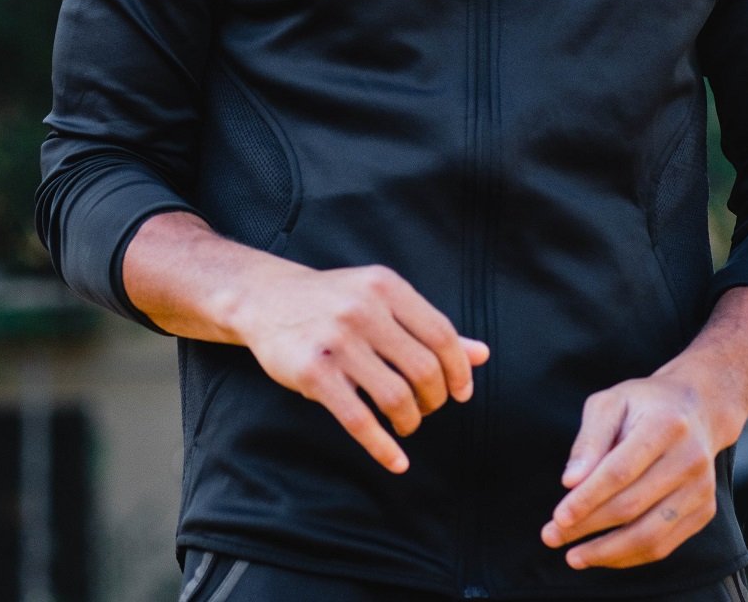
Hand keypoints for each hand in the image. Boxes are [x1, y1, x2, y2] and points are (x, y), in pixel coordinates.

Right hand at [227, 261, 489, 474]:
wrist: (265, 298)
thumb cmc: (333, 302)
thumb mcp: (381, 300)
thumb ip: (428, 327)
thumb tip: (482, 355)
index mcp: (386, 287)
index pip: (442, 335)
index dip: (459, 371)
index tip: (460, 393)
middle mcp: (364, 309)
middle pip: (424, 369)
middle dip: (434, 399)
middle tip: (427, 408)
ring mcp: (338, 341)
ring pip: (396, 397)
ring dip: (411, 421)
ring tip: (407, 424)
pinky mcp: (313, 372)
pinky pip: (359, 420)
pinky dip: (383, 447)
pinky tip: (396, 461)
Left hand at [541, 374, 724, 567]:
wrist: (698, 409)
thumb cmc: (643, 404)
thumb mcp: (609, 403)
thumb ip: (589, 440)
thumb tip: (570, 482)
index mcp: (664, 425)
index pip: (619, 472)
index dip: (587, 499)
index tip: (558, 517)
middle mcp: (690, 459)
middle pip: (632, 506)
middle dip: (587, 526)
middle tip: (552, 537)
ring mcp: (701, 489)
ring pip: (650, 534)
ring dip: (607, 552)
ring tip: (574, 556)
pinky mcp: (705, 511)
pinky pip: (664, 545)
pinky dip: (629, 556)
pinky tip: (602, 554)